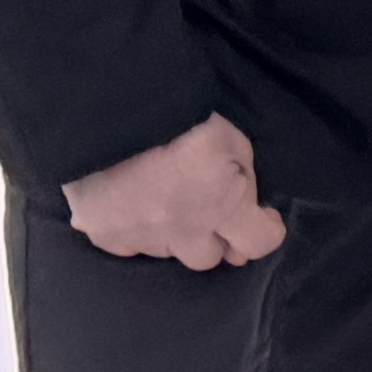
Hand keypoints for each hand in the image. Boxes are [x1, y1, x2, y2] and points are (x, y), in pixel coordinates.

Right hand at [66, 114, 283, 268]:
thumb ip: (242, 176)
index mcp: (223, 207)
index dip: (265, 229)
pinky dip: (134, 230)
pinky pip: (129, 245)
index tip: (261, 215)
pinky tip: (129, 204)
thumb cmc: (180, 119)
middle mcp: (186, 232)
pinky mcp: (106, 235)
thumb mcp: (230, 139)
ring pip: (167, 252)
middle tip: (204, 210)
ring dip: (172, 234)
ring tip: (162, 200)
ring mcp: (143, 238)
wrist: (108, 114)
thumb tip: (242, 202)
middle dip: (212, 239)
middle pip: (208, 258)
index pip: (260, 242)